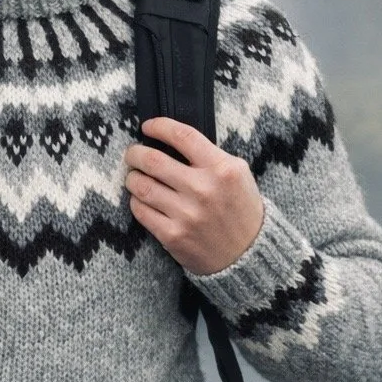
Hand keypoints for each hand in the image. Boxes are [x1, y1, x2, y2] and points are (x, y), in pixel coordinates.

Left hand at [123, 118, 263, 275]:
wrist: (248, 254)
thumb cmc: (240, 209)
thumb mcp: (237, 174)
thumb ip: (209, 155)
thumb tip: (170, 140)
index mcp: (222, 169)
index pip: (182, 136)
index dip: (159, 126)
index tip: (148, 127)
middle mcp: (203, 189)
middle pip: (153, 160)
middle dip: (135, 153)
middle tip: (133, 154)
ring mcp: (186, 214)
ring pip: (141, 185)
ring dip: (133, 178)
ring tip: (135, 177)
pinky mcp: (173, 235)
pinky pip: (141, 210)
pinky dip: (137, 201)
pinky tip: (142, 199)